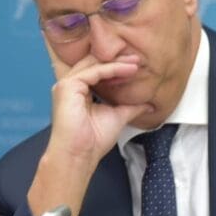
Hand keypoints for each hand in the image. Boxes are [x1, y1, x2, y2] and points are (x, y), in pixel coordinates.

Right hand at [27, 43, 152, 215]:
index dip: (117, 66)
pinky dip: (112, 69)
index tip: (136, 67)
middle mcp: (70, 85)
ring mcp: (67, 85)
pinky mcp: (68, 86)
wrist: (80, 155)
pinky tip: (127, 70)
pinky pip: (94, 71)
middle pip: (94, 63)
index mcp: (78, 91)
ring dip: (117, 63)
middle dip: (117, 60)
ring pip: (95, 65)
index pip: (97, 70)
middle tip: (138, 59)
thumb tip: (148, 104)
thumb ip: (131, 107)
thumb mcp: (118, 117)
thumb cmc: (93, 141)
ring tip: (136, 64)